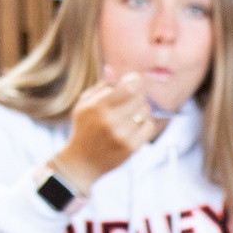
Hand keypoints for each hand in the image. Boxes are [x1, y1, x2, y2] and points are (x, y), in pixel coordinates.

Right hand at [56, 72, 156, 189]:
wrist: (82, 162)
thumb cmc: (84, 129)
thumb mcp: (84, 105)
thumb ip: (101, 87)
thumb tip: (114, 71)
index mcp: (98, 107)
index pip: (129, 87)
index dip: (135, 80)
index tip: (134, 80)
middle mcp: (111, 120)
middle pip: (140, 97)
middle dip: (137, 95)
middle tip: (130, 99)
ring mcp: (122, 135)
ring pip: (146, 110)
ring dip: (141, 109)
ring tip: (129, 114)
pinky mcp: (132, 147)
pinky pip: (149, 126)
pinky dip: (145, 123)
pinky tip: (134, 126)